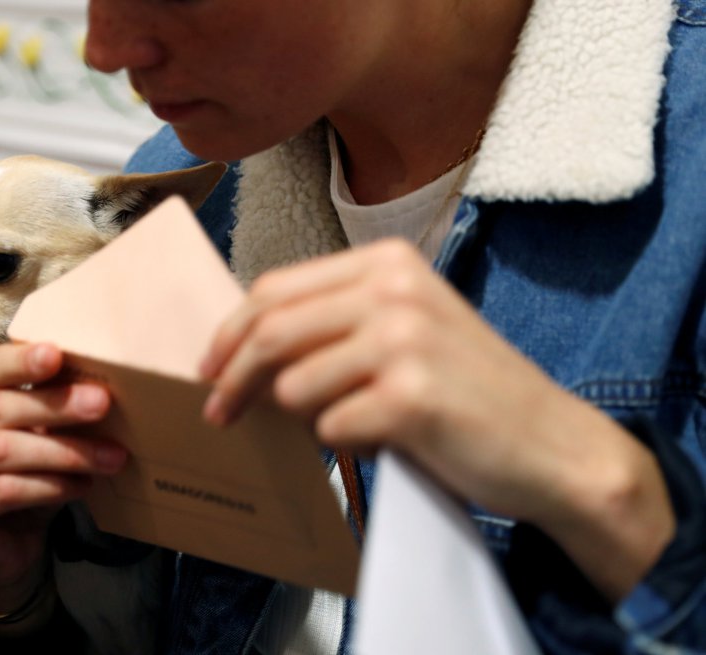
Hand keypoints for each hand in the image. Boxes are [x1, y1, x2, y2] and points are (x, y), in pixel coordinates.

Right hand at [0, 342, 127, 615]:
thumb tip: (90, 377)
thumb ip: (44, 395)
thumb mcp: (30, 423)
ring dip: (63, 451)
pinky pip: (4, 492)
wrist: (1, 536)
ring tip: (110, 455)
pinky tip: (82, 484)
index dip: (19, 361)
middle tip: (101, 403)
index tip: (58, 354)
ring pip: (2, 450)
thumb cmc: (16, 464)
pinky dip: (49, 486)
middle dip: (55, 405)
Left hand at [200, 239, 673, 598]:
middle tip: (216, 412)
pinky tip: (384, 440)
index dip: (229, 331)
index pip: (274, 288)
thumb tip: (245, 347)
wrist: (551, 444)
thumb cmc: (468, 390)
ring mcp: (404, 341)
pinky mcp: (410, 398)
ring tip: (346, 425)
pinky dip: (345, 443)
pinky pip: (331, 428)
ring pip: (293, 386)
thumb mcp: (407, 327)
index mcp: (388, 262)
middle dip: (230, 378)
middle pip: (270, 332)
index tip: (209, 367)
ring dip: (303, 419)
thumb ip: (337, 320)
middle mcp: (394, 290)